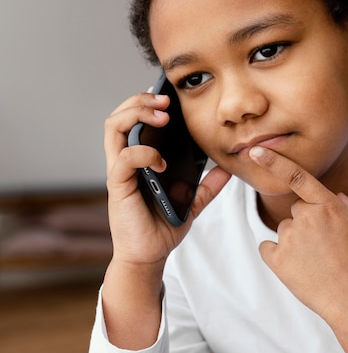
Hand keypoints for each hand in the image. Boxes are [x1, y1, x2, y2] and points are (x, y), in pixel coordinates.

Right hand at [102, 90, 229, 349]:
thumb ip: (207, 185)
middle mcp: (124, 161)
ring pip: (113, 128)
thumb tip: (228, 169)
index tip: (168, 97)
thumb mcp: (192, 202)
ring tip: (162, 115)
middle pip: (118, 116)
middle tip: (165, 100)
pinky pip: (124, 158)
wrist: (150, 255)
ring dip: (136, 114)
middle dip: (140, 101)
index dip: (145, 102)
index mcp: (138, 160)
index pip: (132, 120)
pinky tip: (162, 162)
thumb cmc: (163, 227)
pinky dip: (144, 153)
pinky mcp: (118, 186)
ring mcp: (119, 172)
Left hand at [250, 146, 347, 352]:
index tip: (255, 150)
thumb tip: (337, 197)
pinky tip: (298, 268)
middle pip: (297, 211)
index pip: (297, 175)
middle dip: (307, 224)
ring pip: (285, 231)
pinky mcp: (277, 259)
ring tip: (317, 262)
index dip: (274, 161)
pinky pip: (268, 248)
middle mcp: (306, 217)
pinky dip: (277, 256)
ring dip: (295, 242)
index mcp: (329, 205)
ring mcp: (289, 238)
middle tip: (325, 247)